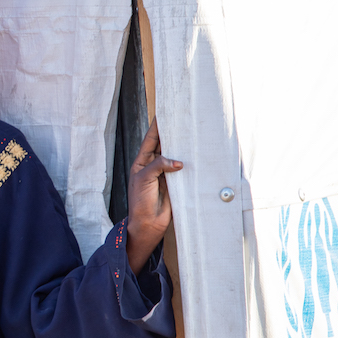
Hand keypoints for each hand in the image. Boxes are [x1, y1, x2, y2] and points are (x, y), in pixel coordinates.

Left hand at [125, 118, 182, 273]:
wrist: (147, 223)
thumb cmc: (140, 201)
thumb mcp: (145, 179)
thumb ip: (159, 166)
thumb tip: (178, 161)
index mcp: (142, 162)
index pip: (150, 140)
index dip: (156, 127)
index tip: (162, 113)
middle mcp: (154, 166)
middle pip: (164, 146)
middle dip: (172, 134)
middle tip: (182, 120)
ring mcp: (165, 175)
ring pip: (175, 157)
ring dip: (182, 148)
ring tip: (191, 135)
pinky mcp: (176, 184)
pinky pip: (183, 171)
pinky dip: (189, 163)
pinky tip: (196, 155)